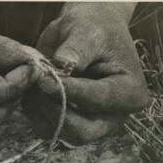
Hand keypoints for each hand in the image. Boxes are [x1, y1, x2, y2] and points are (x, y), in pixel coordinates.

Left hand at [23, 3, 149, 143]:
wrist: (87, 31)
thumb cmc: (95, 28)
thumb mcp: (88, 31)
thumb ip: (77, 50)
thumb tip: (62, 66)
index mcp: (130, 94)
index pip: (98, 101)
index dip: (69, 92)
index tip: (44, 79)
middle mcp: (113, 118)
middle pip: (82, 132)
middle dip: (55, 110)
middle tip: (37, 84)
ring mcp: (92, 126)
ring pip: (60, 134)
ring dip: (41, 110)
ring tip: (34, 80)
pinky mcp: (71, 126)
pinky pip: (47, 130)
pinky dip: (34, 112)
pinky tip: (33, 88)